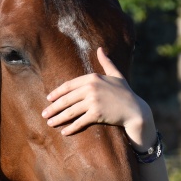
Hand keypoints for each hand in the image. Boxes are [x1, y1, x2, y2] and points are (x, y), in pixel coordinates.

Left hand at [41, 47, 155, 147]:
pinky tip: (64, 132)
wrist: (135, 110)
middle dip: (53, 108)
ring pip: (70, 111)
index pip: (69, 85)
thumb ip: (106, 62)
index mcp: (93, 77)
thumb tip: (101, 49)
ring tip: (50, 123)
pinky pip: (80, 122)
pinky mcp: (97, 114)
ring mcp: (93, 101)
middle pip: (66, 99)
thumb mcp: (116, 75)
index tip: (49, 99)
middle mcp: (91, 88)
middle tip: (44, 114)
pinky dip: (71, 128)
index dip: (57, 93)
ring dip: (58, 119)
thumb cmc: (125, 93)